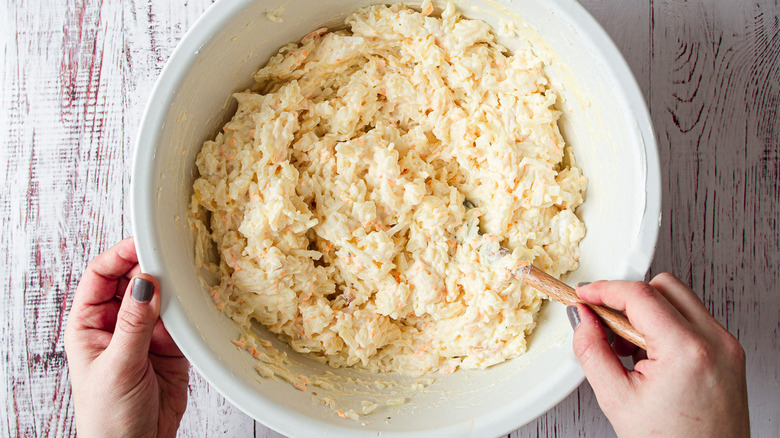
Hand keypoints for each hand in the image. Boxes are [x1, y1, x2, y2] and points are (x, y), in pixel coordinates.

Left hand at [64, 237, 188, 437]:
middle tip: (172, 259)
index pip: (101, 275)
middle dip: (151, 268)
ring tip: (188, 279)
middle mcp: (116, 324)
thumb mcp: (117, 366)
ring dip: (174, 288)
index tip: (143, 244)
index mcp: (89, 324)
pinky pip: (182, 318)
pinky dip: (191, 310)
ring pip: (161, 296)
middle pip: (134, 280)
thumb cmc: (108, 418)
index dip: (120, 256)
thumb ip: (133, 323)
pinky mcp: (171, 346)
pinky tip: (197, 303)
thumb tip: (144, 284)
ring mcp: (145, 334)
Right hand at [569, 273, 748, 437]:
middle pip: (664, 286)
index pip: (640, 295)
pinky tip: (651, 354)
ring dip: (649, 311)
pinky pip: (694, 320)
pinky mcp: (730, 355)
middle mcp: (715, 342)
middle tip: (606, 321)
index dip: (605, 289)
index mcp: (687, 350)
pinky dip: (667, 326)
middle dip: (629, 298)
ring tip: (630, 347)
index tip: (585, 294)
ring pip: (681, 299)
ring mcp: (727, 347)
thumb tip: (582, 318)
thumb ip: (591, 350)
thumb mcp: (616, 398)